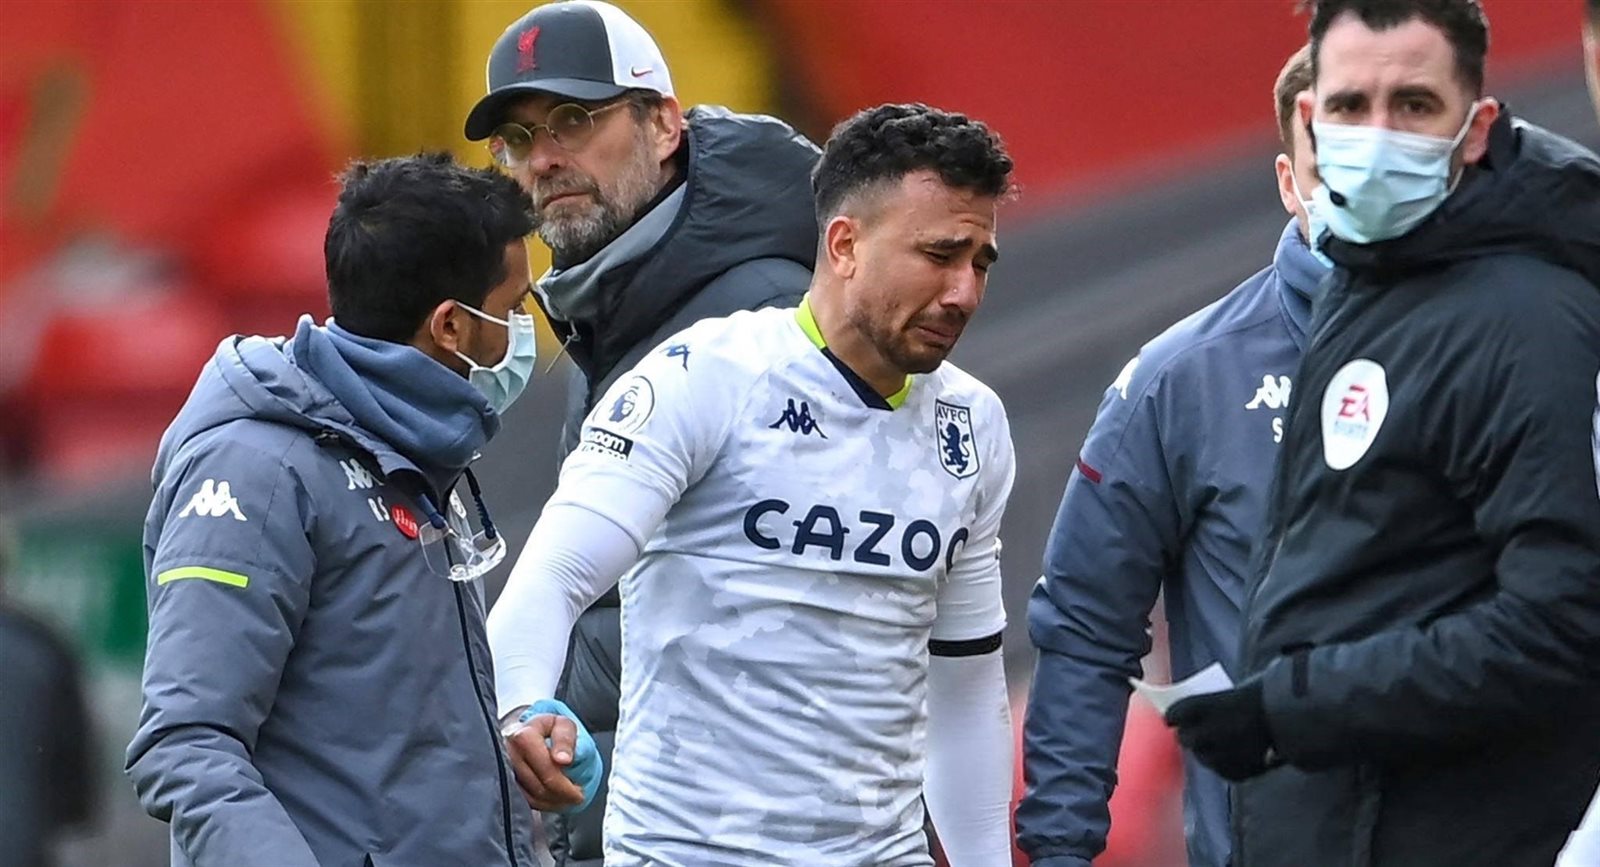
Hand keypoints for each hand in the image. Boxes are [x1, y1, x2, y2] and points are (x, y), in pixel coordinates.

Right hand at [502, 698, 602, 812]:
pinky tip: (555, 800)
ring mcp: (502, 771)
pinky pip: (525, 803)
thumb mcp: (564, 725)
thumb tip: (562, 759)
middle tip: (578, 797)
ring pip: (530, 798)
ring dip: (553, 802)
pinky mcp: (503, 785)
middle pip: (536, 785)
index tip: (579, 791)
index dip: (562, 782)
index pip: (543, 766)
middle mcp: (507, 754)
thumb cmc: (549, 729)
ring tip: (568, 798)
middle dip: (560, 795)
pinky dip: (543, 805)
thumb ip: (565, 739)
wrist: (531, 734)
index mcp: (523, 735)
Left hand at [1164, 678, 1277, 781]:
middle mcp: (1210, 730)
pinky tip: (1229, 758)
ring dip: (1205, 752)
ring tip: (1212, 747)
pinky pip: (1224, 770)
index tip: (1172, 718)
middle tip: (1191, 734)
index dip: (1174, 716)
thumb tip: (1201, 713)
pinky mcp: (1239, 771)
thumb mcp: (1238, 691)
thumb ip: (1217, 704)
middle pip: (1186, 738)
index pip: (1177, 713)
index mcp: (1207, 705)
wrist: (1298, 717)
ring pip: (1204, 758)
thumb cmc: (1268, 696)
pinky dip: (1224, 765)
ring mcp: (1224, 753)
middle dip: (1188, 736)